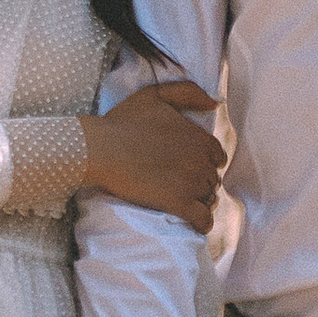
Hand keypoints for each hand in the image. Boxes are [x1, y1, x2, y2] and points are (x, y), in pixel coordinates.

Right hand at [80, 81, 224, 229]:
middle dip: (200, 182)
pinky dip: (203, 223)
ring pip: (208, 198)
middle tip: (180, 184)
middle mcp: (200, 161)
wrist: (100, 149)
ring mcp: (191, 183)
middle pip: (212, 179)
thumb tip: (215, 102)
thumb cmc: (123, 121)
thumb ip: (188, 93)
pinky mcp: (179, 203)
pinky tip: (196, 223)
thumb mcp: (156, 94)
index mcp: (199, 138)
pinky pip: (203, 219)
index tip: (189, 166)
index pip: (217, 157)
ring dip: (200, 201)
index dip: (205, 162)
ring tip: (183, 201)